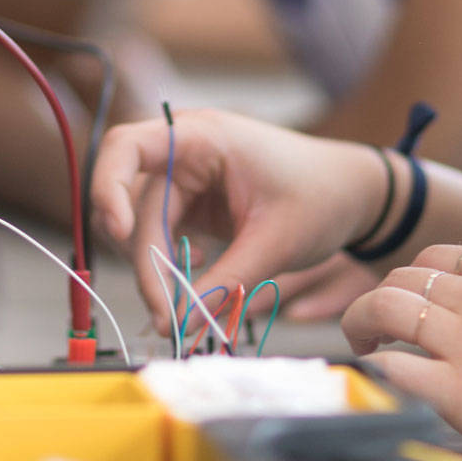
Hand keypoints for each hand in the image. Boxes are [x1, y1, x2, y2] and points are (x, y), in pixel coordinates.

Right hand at [91, 108, 383, 330]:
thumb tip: (180, 323)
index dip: (108, 186)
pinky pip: (160, 234)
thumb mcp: (276, 243)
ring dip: (154, 268)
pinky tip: (190, 282)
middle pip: (134, 203)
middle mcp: (185, 150)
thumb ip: (225, 283)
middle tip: (166, 314)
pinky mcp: (190, 201)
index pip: (126, 146)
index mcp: (204, 136)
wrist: (352, 193)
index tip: (122, 234)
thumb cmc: (322, 198)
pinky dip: (167, 264)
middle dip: (145, 261)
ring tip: (179, 310)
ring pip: (142, 224)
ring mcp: (186, 175)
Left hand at [342, 244, 461, 460]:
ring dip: (362, 324)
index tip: (406, 302)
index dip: (413, 278)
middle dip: (379, 300)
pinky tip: (380, 380)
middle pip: (404, 277)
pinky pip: (394, 367)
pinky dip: (379, 370)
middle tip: (371, 328)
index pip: (439, 256)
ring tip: (362, 346)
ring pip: (386, 308)